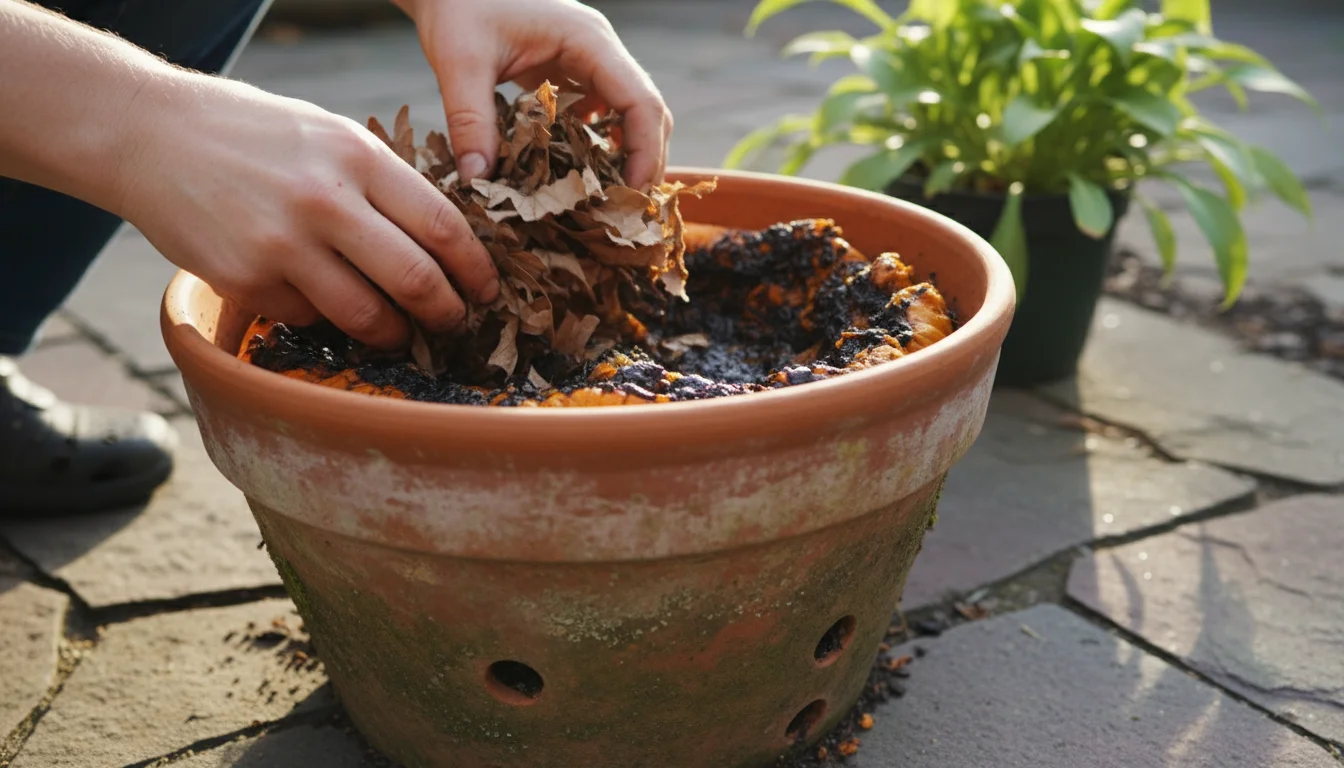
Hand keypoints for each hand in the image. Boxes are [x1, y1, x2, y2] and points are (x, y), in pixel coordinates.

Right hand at [116, 75, 498, 348]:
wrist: (150, 135)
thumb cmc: (254, 135)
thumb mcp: (330, 136)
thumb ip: (384, 183)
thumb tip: (444, 242)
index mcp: (358, 158)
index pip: (442, 227)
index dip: (474, 269)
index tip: (486, 290)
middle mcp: (326, 202)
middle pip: (416, 281)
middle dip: (447, 314)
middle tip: (454, 324)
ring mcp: (282, 245)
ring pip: (366, 316)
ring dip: (393, 334)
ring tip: (400, 332)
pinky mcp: (245, 280)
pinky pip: (308, 317)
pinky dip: (323, 317)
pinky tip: (319, 298)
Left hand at [398, 0, 672, 189]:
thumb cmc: (457, 6)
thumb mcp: (458, 63)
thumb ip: (469, 120)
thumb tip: (478, 180)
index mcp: (588, 40)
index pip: (641, 101)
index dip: (645, 152)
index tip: (629, 197)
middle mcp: (600, 49)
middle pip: (648, 111)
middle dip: (645, 162)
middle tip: (624, 212)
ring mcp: (590, 59)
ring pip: (631, 113)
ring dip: (626, 156)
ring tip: (606, 201)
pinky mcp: (573, 71)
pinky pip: (603, 112)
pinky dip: (599, 146)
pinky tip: (578, 176)